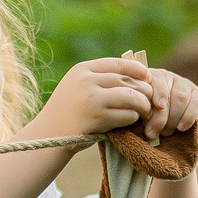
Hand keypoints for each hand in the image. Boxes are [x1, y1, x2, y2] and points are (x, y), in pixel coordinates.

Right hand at [30, 56, 156, 139]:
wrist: (49, 134)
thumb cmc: (69, 110)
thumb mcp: (78, 85)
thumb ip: (101, 77)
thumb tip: (140, 72)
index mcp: (82, 69)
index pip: (119, 63)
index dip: (138, 70)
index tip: (147, 77)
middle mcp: (87, 80)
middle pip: (129, 81)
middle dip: (144, 91)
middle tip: (148, 101)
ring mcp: (92, 99)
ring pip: (132, 97)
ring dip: (143, 106)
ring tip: (143, 112)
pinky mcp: (98, 118)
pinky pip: (127, 115)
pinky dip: (133, 119)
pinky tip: (130, 122)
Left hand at [135, 66, 197, 139]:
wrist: (159, 116)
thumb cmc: (143, 112)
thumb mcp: (139, 108)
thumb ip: (140, 109)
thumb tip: (143, 123)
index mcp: (152, 76)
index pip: (158, 81)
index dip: (159, 94)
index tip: (158, 106)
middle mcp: (169, 77)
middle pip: (170, 94)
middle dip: (161, 116)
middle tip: (152, 133)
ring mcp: (185, 84)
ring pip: (182, 99)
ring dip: (173, 119)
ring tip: (165, 132)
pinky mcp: (197, 95)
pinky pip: (197, 104)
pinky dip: (189, 117)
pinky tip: (181, 127)